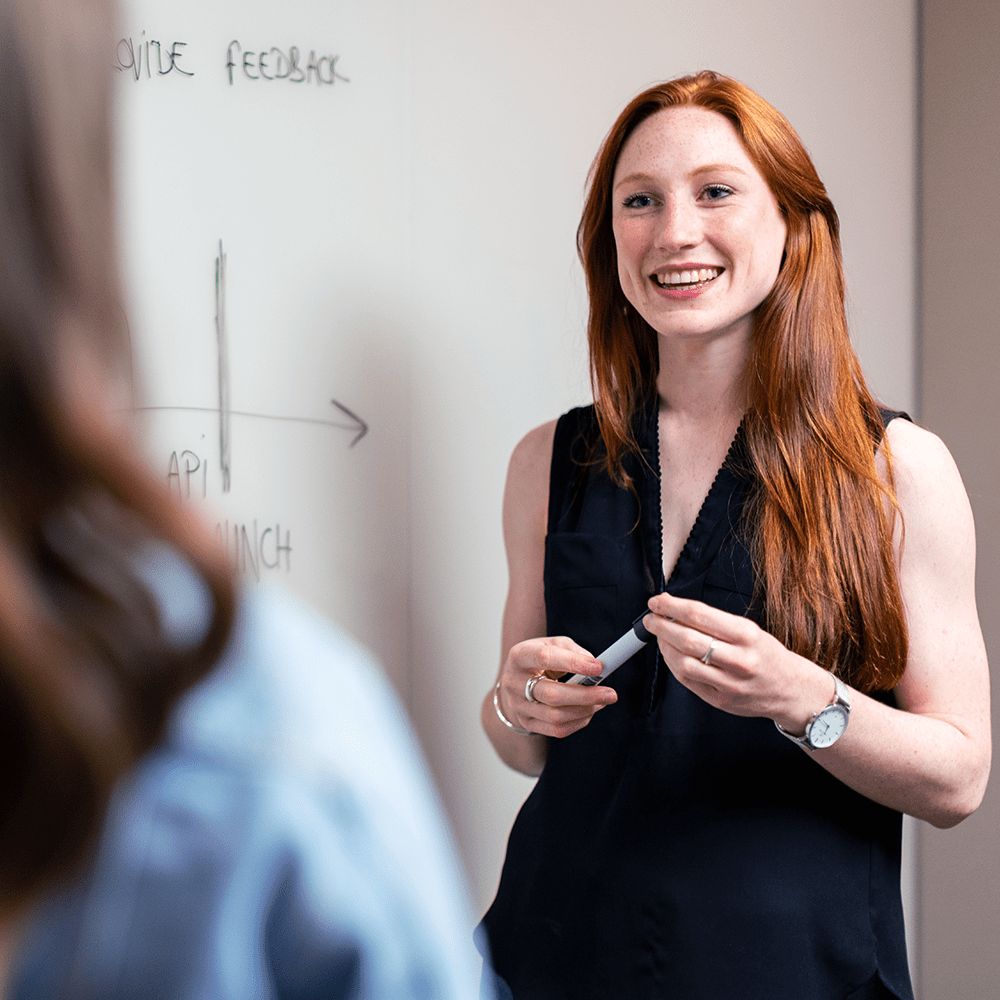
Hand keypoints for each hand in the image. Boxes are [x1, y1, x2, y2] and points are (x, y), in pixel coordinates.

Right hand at [497, 637, 617, 737]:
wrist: (515, 681)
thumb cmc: (539, 659)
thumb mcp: (553, 644)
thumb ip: (573, 651)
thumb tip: (595, 666)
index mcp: (519, 656)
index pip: (544, 658)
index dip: (573, 663)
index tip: (599, 667)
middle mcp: (514, 682)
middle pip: (551, 694)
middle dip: (585, 695)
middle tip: (611, 694)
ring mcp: (518, 706)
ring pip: (555, 716)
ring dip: (585, 710)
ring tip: (602, 701)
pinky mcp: (526, 723)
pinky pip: (556, 730)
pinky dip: (578, 722)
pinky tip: (589, 712)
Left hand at [643, 593, 831, 730]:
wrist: (791, 690)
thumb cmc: (766, 655)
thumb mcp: (749, 630)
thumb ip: (715, 622)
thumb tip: (675, 611)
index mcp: (747, 635)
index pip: (700, 615)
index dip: (672, 606)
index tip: (657, 601)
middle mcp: (740, 660)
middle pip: (688, 639)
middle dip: (661, 626)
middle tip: (651, 618)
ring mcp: (730, 683)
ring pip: (684, 663)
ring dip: (664, 647)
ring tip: (659, 636)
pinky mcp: (721, 701)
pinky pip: (687, 681)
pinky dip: (673, 665)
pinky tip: (670, 654)